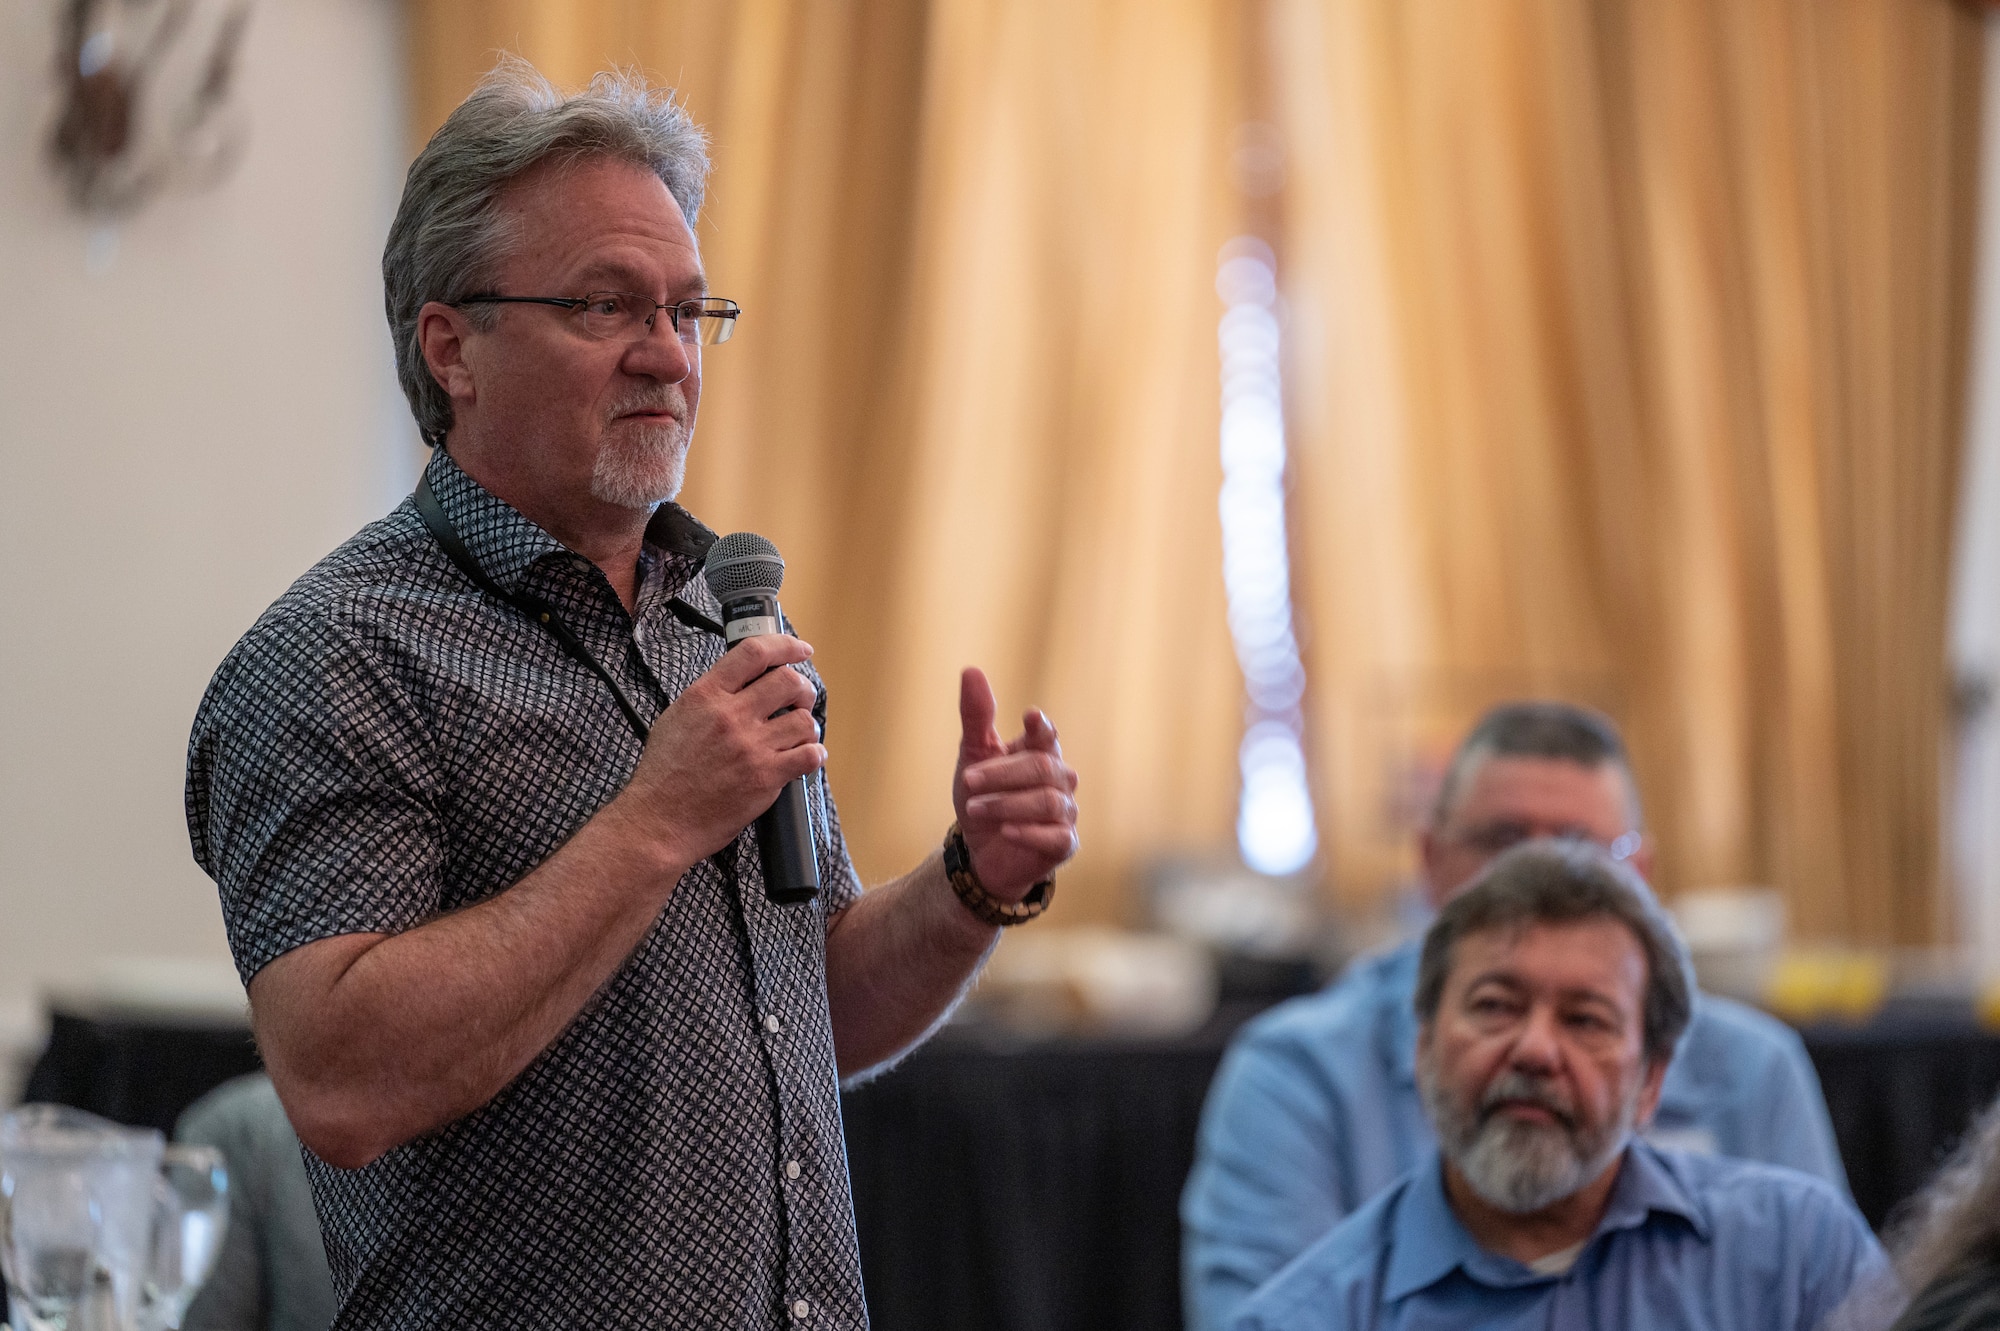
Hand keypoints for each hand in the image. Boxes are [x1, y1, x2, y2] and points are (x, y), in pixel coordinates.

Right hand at [617, 634, 824, 869]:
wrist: (658, 820)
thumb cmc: (664, 773)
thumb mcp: (677, 718)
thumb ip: (710, 697)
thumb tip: (742, 683)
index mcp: (706, 695)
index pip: (754, 653)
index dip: (786, 646)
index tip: (801, 650)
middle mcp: (730, 716)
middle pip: (787, 681)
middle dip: (803, 689)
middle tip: (801, 700)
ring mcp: (750, 747)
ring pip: (803, 720)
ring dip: (807, 725)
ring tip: (799, 735)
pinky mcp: (765, 778)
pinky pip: (808, 756)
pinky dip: (814, 754)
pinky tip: (807, 757)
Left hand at [952, 667, 1079, 901]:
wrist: (980, 852)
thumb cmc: (982, 798)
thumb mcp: (973, 756)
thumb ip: (976, 716)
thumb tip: (971, 670)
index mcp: (1040, 752)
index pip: (1047, 735)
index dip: (1040, 727)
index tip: (1028, 717)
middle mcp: (1060, 779)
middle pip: (1041, 768)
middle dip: (1000, 775)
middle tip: (968, 780)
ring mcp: (1066, 812)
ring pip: (1047, 801)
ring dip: (1006, 804)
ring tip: (975, 808)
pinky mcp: (1065, 844)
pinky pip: (1057, 835)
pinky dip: (1030, 832)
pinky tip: (1007, 830)